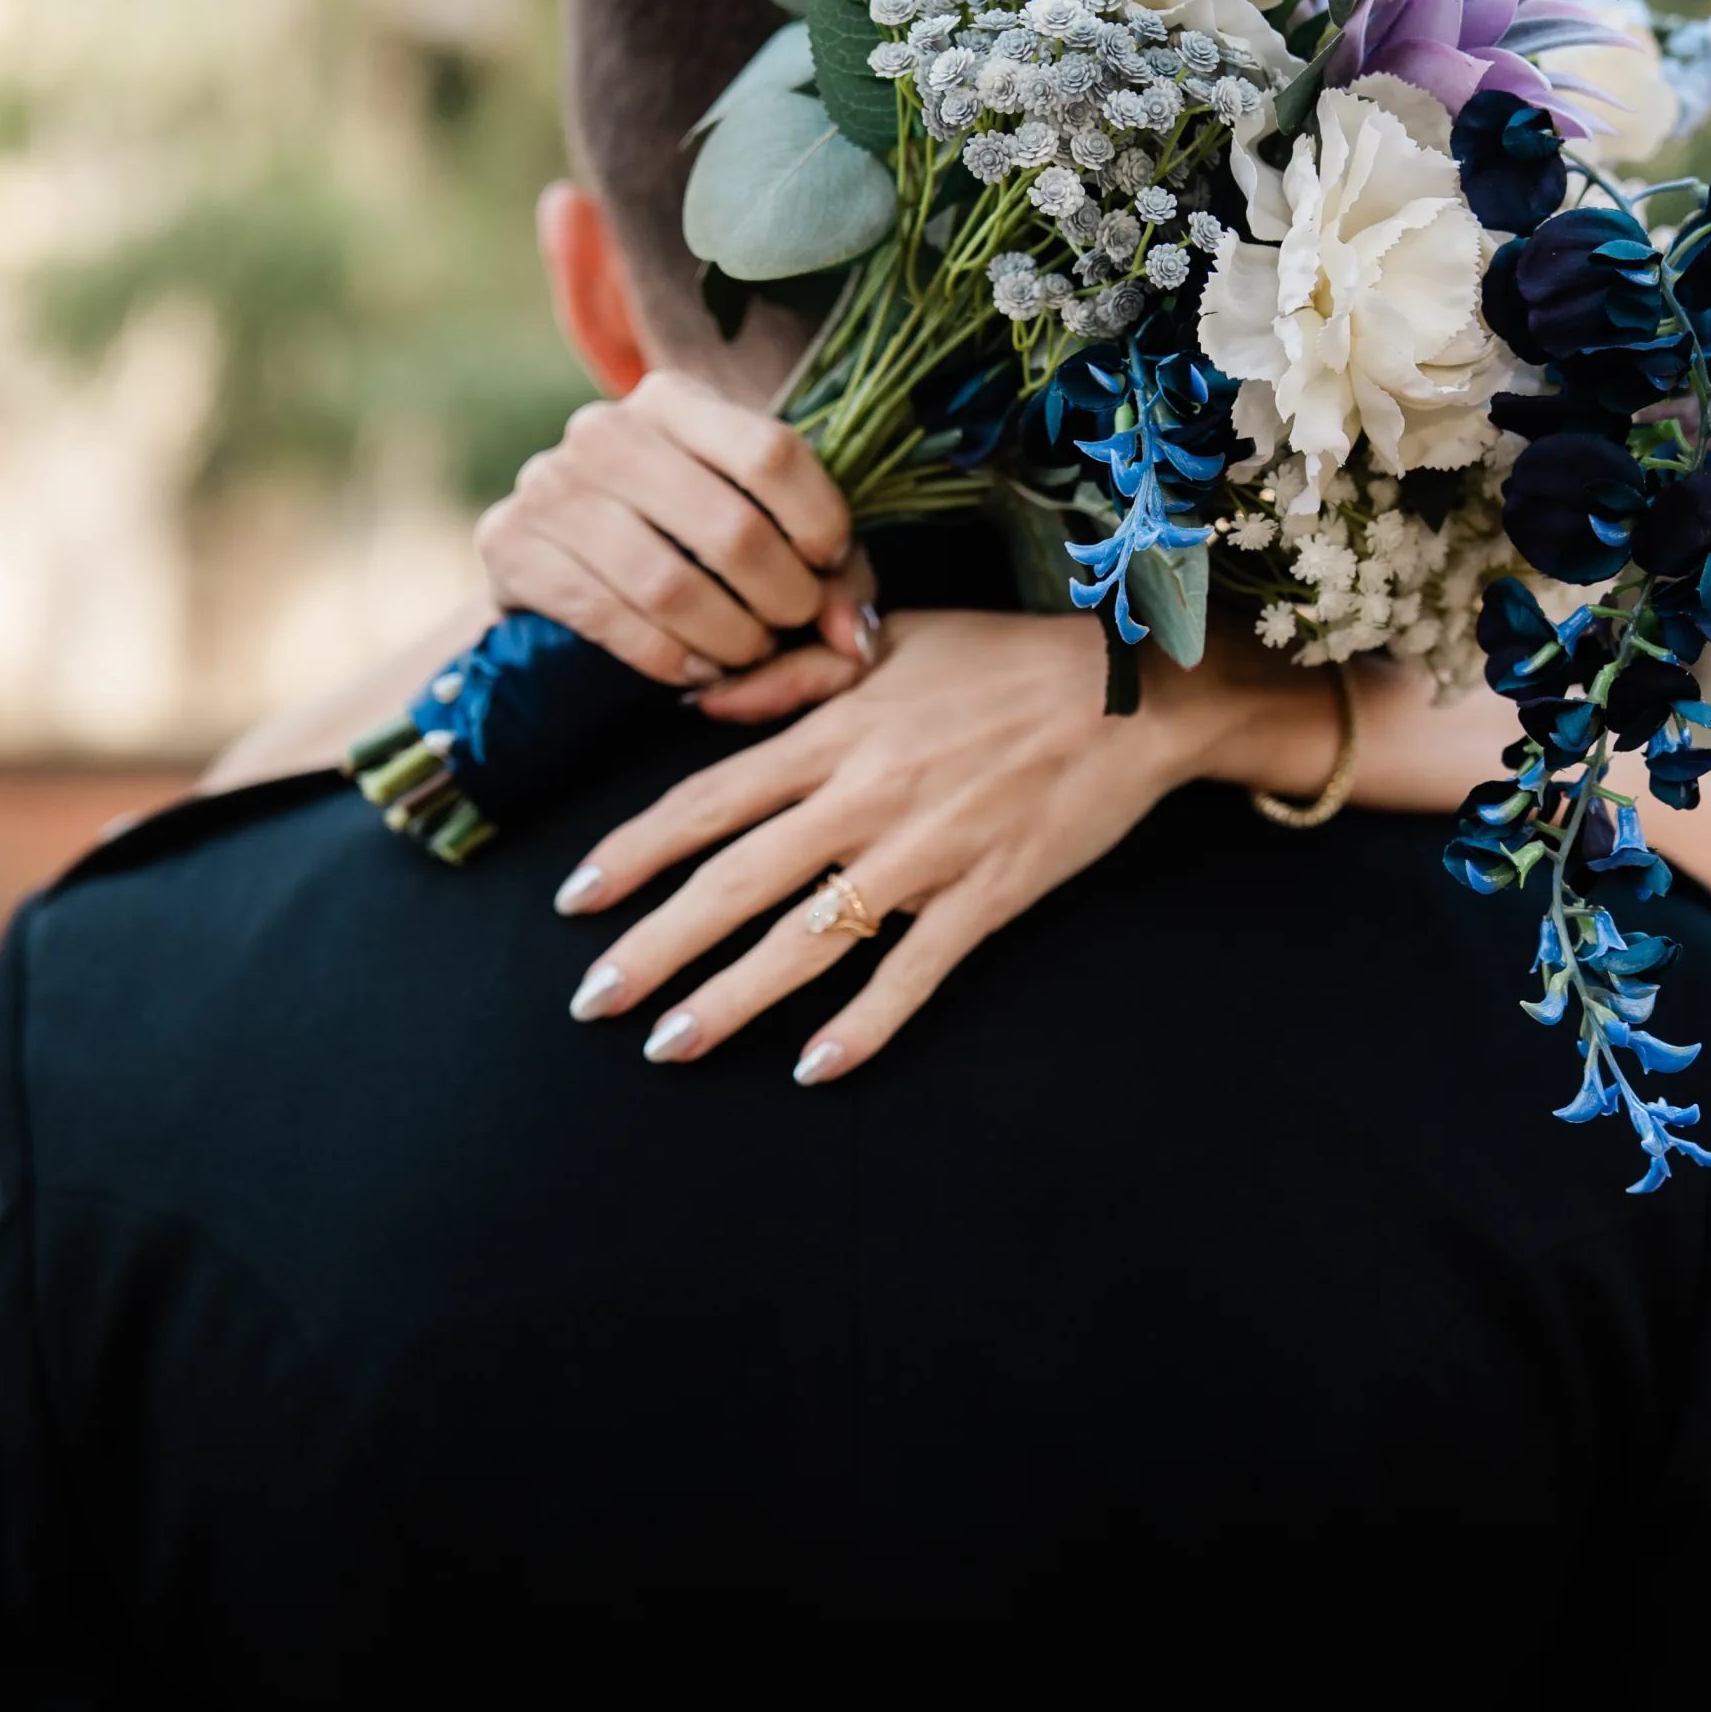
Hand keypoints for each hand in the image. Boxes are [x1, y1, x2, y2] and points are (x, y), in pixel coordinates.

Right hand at [476, 369, 879, 721]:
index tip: (832, 565)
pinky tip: (697, 670)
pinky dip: (669, 659)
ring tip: (749, 653)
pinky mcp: (510, 545)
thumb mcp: (767, 534)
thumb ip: (830, 577)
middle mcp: (604, 429)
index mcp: (675, 400)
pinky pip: (608, 618)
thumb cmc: (685, 543)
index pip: (772, 452)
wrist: (562, 567)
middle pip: (730, 528)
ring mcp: (549, 484)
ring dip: (730, 639)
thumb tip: (850, 639)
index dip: (820, 522)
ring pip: (668, 583)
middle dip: (782, 598)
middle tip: (794, 627)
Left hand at [555, 610, 1305, 1081]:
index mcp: (834, 732)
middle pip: (735, 882)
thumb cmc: (1008, 658)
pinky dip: (866, 1025)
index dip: (634, 852)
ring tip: (670, 1046)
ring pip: (808, 939)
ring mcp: (926, 853)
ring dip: (732, 998)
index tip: (575, 897)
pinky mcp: (988, 896)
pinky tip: (815, 1071)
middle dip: (654, 947)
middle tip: (592, 1003)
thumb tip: (694, 705)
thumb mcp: (891, 640)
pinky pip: (915, 973)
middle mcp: (865, 797)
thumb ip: (788, 676)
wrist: (1135, 691)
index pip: (707, 800)